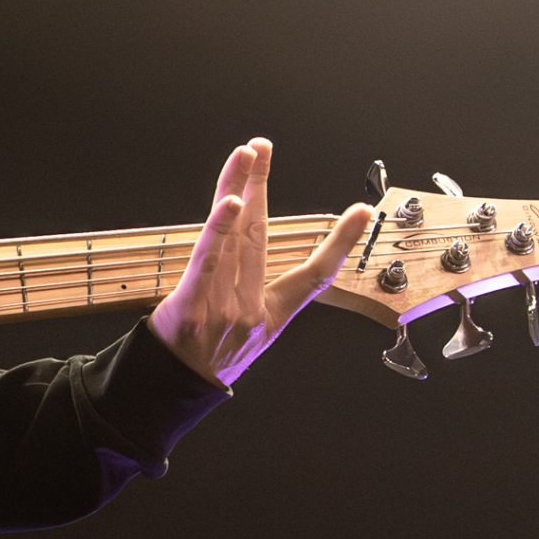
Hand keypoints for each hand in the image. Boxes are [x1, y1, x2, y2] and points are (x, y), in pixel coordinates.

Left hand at [146, 138, 374, 387]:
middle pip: (260, 235)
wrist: (174, 391)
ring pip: (234, 239)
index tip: (363, 212)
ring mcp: (224, 309)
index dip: (341, 243)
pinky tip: (228, 202)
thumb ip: (250, 287)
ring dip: (239, 190)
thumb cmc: (208, 355)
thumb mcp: (246, 331)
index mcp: (274, 315)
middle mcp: (254, 309)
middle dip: (260, 185)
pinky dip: (218, 230)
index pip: (315, 275)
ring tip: (247, 155)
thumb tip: (249, 238)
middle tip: (262, 147)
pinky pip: (206, 260)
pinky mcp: (192, 307)